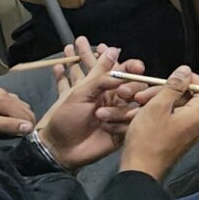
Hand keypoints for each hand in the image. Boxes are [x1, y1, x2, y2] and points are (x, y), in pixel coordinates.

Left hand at [0, 86, 33, 134]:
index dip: (29, 128)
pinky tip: (5, 121)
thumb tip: (30, 128)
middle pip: (25, 108)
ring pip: (18, 105)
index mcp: (4, 99)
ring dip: (19, 117)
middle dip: (26, 122)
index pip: (27, 114)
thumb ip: (7, 125)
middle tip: (21, 138)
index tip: (26, 141)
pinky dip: (12, 112)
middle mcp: (4, 93)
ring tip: (14, 132)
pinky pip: (9, 103)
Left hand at [36, 37, 146, 169]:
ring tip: (98, 116)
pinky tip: (108, 125)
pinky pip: (129, 123)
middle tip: (119, 93)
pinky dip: (119, 124)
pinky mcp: (122, 128)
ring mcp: (118, 113)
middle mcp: (112, 97)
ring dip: (116, 111)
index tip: (136, 66)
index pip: (119, 68)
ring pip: (132, 105)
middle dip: (129, 86)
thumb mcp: (79, 94)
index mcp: (100, 85)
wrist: (61, 149)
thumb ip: (99, 74)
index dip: (129, 65)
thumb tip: (114, 50)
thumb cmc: (66, 118)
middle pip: (130, 85)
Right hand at [119, 67, 198, 183]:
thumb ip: (174, 85)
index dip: (184, 78)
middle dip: (163, 92)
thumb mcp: (158, 106)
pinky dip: (157, 114)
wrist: (140, 171)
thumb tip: (186, 70)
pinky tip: (138, 116)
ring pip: (176, 106)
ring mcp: (191, 131)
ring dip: (156, 103)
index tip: (164, 78)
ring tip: (136, 106)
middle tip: (141, 96)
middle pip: (187, 95)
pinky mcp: (180, 138)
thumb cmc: (148, 140)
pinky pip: (172, 119)